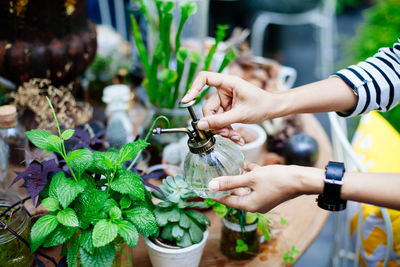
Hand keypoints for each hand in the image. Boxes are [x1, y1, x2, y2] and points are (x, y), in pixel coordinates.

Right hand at [182, 71, 283, 143]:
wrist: (273, 109)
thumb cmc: (262, 105)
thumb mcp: (240, 115)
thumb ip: (220, 121)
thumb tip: (201, 125)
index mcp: (228, 83)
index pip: (204, 78)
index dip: (193, 88)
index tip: (186, 101)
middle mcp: (224, 90)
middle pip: (208, 107)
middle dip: (215, 124)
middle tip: (225, 134)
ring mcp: (225, 100)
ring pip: (214, 117)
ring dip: (223, 129)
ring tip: (235, 137)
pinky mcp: (227, 109)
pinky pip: (220, 120)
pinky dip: (227, 129)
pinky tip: (237, 137)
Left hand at [208, 163, 323, 212]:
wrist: (300, 179)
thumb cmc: (277, 180)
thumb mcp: (251, 178)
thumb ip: (230, 182)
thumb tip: (211, 186)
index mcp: (249, 205)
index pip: (227, 200)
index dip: (215, 194)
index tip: (205, 189)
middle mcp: (255, 205)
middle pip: (236, 194)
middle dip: (228, 184)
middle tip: (217, 175)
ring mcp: (263, 199)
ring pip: (246, 188)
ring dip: (240, 178)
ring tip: (231, 168)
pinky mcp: (269, 192)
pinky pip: (255, 185)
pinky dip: (250, 176)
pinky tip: (247, 165)